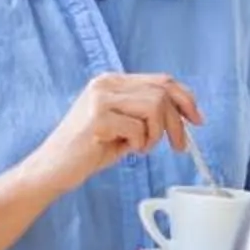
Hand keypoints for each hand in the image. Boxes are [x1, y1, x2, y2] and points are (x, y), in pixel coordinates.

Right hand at [26, 73, 202, 195]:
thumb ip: (146, 113)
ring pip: (154, 107)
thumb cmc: (87, 150)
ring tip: (141, 148)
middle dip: (177, 122)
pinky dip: (140, 144)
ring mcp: (100, 99)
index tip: (197, 119)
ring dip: (156, 134)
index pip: (161, 80)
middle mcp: (106, 84)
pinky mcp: (98, 118)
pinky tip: (126, 151)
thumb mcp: (123, 126)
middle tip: (179, 145)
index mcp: (112, 81)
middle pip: (162, 92)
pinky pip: (138, 129)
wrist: (52, 169)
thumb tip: (183, 114)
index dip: (185, 98)